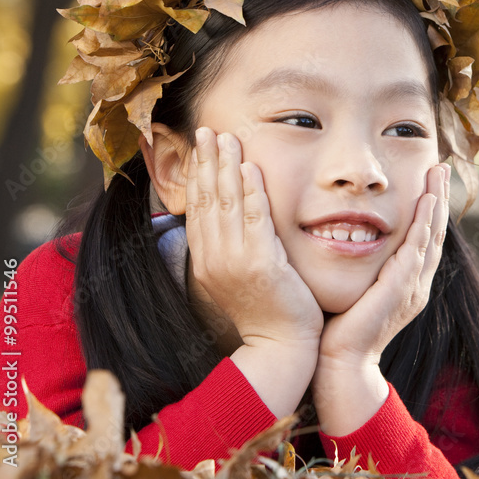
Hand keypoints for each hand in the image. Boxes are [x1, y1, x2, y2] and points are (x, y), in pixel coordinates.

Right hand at [186, 126, 323, 349]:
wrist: (280, 348)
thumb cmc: (267, 310)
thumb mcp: (239, 277)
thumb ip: (231, 248)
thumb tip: (227, 221)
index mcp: (206, 261)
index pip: (198, 209)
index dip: (198, 175)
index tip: (200, 148)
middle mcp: (214, 259)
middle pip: (207, 200)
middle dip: (207, 162)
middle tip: (206, 131)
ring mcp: (236, 261)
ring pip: (227, 204)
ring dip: (227, 167)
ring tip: (228, 138)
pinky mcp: (262, 265)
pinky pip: (255, 220)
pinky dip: (252, 192)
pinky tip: (251, 168)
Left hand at [310, 162, 449, 428]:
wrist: (340, 364)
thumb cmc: (340, 330)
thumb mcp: (357, 291)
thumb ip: (362, 270)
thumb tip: (345, 241)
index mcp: (408, 285)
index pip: (424, 239)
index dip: (429, 210)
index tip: (429, 182)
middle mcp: (417, 284)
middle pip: (435, 232)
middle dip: (440, 198)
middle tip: (442, 167)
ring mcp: (413, 287)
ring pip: (432, 236)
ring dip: (437, 202)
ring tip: (440, 174)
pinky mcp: (402, 289)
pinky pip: (418, 249)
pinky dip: (424, 223)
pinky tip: (427, 202)